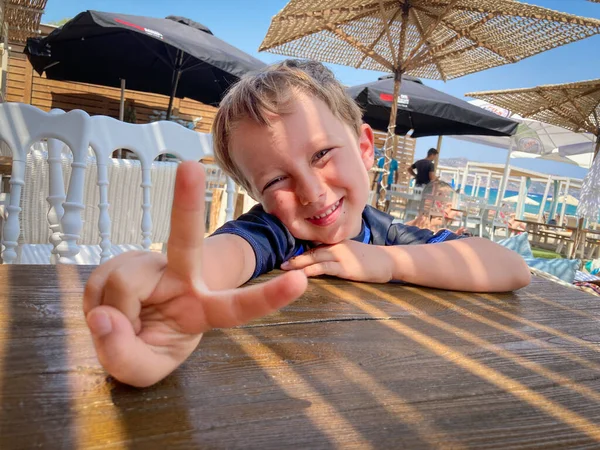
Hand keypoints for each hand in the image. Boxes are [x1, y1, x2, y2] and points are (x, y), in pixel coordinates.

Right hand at [84, 162, 306, 386]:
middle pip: (186, 239)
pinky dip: (94, 306)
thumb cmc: (152, 347)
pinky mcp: (124, 260)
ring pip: (123, 285)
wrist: (130, 332)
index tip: (299, 280)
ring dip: (108, 315)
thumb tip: (104, 316)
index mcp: (206, 308)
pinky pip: (99, 284)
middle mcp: (183, 276)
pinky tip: (108, 309)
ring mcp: (152, 264)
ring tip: (119, 326)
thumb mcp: (145, 370)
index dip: (268, 296)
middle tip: (189, 168)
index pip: (239, 306)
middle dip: (187, 203)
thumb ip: (125, 356)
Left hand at [281, 240, 392, 282]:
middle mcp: (334, 246)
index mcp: (334, 242)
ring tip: (284, 268)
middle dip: (292, 256)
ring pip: (314, 257)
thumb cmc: (368, 259)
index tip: (280, 252)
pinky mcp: (345, 267)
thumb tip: (315, 261)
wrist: (388, 261)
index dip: (296, 249)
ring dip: (297, 263)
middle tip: (276, 261)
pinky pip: (325, 267)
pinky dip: (312, 270)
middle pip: (308, 250)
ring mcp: (340, 256)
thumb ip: (332, 254)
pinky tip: (302, 275)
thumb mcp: (348, 253)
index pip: (311, 244)